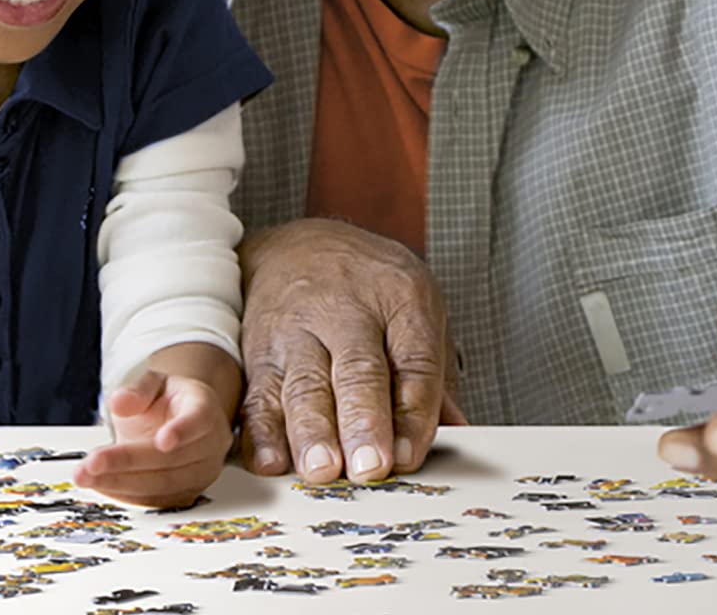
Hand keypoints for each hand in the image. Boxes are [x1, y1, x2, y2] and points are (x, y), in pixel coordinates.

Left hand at [76, 367, 233, 507]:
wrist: (178, 422)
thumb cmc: (167, 402)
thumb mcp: (153, 384)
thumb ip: (137, 390)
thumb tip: (119, 402)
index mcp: (204, 409)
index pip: (198, 421)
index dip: (182, 431)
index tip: (162, 441)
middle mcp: (210, 445)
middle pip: (171, 460)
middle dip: (128, 462)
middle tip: (92, 462)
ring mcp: (200, 473)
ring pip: (162, 485)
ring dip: (120, 482)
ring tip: (86, 476)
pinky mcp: (186, 494)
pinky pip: (155, 500)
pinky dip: (124, 494)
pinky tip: (99, 484)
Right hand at [237, 219, 464, 484]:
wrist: (294, 246)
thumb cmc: (368, 288)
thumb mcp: (415, 308)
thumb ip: (434, 377)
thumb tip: (458, 435)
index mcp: (401, 297)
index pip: (413, 360)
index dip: (412, 412)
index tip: (409, 457)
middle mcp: (347, 310)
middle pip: (358, 370)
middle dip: (362, 421)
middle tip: (370, 466)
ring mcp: (297, 329)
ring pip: (304, 384)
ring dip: (312, 431)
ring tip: (321, 469)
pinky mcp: (257, 351)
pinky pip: (257, 394)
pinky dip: (261, 432)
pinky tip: (271, 462)